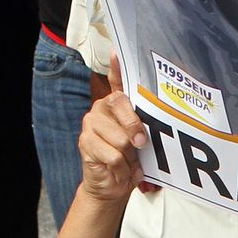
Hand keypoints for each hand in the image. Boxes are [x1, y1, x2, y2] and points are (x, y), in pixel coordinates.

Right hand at [76, 56, 147, 203]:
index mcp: (117, 105)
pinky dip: (122, 167)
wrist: (113, 186)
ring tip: (127, 161)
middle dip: (136, 129)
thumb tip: (151, 122)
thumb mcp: (142, 142)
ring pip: (121, 137)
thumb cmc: (130, 160)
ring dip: (130, 156)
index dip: (117, 66)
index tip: (116, 52)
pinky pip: (113, 155)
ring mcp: (91, 124)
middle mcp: (101, 108)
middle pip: (122, 107)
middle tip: (141, 144)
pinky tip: (119, 169)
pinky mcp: (85, 142)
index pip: (116, 80)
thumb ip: (145, 126)